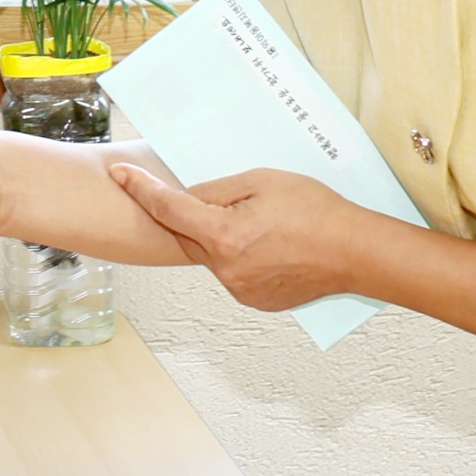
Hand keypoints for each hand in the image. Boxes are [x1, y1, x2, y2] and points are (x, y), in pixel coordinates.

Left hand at [111, 163, 356, 312]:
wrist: (355, 252)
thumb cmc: (316, 212)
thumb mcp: (262, 181)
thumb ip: (217, 189)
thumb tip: (189, 195)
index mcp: (223, 236)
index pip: (168, 209)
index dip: (140, 189)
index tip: (120, 175)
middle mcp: (225, 269)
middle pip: (184, 236)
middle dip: (183, 214)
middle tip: (200, 194)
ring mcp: (239, 289)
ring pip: (209, 255)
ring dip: (216, 235)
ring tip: (257, 220)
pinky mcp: (254, 300)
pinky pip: (230, 272)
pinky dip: (236, 255)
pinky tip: (265, 242)